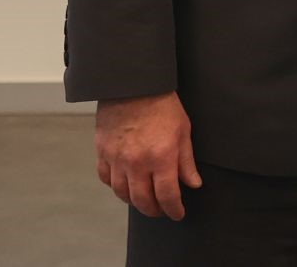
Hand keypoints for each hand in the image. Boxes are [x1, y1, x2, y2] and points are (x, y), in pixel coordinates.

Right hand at [96, 91, 201, 219]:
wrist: (134, 84)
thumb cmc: (162, 104)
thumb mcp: (183, 130)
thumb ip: (186, 161)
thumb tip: (193, 184)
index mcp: (161, 157)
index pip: (167, 196)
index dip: (174, 210)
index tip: (178, 213)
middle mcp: (137, 162)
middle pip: (143, 201)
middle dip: (154, 210)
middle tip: (161, 210)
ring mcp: (117, 158)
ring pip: (122, 193)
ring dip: (134, 201)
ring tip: (143, 199)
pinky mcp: (103, 151)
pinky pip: (106, 178)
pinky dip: (115, 185)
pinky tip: (124, 184)